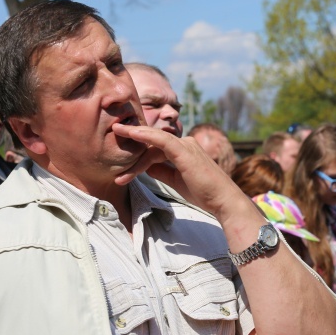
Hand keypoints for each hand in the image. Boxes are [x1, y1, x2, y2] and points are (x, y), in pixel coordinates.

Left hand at [111, 124, 251, 221]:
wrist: (222, 200)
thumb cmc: (203, 192)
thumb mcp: (176, 180)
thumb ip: (161, 170)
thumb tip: (144, 166)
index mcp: (183, 149)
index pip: (156, 148)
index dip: (138, 150)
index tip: (121, 150)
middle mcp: (185, 143)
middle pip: (152, 144)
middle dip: (132, 147)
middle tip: (113, 143)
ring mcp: (186, 145)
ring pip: (153, 144)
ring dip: (134, 153)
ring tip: (117, 157)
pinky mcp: (184, 151)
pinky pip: (161, 140)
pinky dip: (145, 136)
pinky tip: (131, 134)